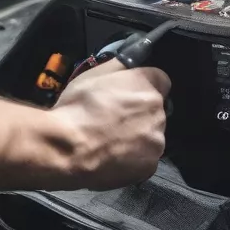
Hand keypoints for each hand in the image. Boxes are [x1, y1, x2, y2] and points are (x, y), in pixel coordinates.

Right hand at [49, 59, 170, 188]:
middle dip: (140, 113)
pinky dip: (133, 159)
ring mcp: (156, 140)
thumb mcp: (94, 74)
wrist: (68, 148)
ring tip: (110, 141)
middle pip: (155, 110)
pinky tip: (113, 157)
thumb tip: (129, 63)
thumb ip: (119, 66)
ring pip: (151, 135)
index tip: (129, 94)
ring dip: (137, 137)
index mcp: (147, 85)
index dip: (143, 86)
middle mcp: (158, 112)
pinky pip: (145, 159)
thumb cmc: (78, 107)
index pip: (160, 80)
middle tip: (114, 119)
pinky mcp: (150, 166)